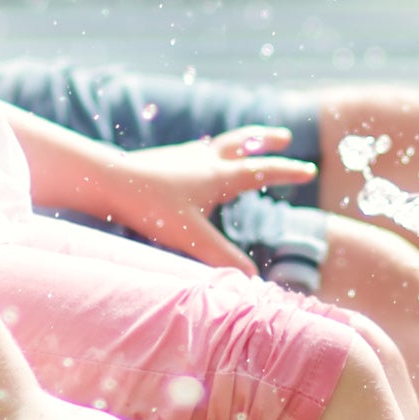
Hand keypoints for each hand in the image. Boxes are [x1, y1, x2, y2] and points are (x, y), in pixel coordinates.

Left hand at [96, 126, 320, 273]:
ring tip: (242, 149)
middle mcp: (206, 160)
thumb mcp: (193, 237)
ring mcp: (184, 157)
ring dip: (237, 145)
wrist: (110, 180)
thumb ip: (224, 258)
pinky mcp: (165, 159)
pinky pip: (196, 153)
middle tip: (284, 138)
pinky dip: (208, 155)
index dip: (287, 173)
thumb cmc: (153, 207)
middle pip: (243, 143)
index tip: (308, 171)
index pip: (262, 171)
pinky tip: (198, 163)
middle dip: (265, 141)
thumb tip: (256, 281)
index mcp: (219, 175)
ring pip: (219, 146)